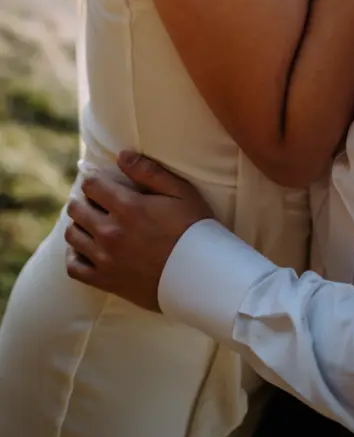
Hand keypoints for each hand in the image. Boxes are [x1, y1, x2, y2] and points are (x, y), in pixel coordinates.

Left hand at [65, 152, 212, 311]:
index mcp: (127, 207)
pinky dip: (74, 256)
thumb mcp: (180, 191)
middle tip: (96, 202)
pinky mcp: (106, 280)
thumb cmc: (193, 228)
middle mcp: (110, 232)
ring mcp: (105, 258)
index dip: (95, 181)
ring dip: (79, 225)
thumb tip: (121, 156)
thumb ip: (149, 171)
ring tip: (91, 223)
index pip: (91, 186)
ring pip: (72, 236)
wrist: (199, 274)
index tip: (101, 184)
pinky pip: (74, 267)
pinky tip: (86, 249)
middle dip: (83, 200)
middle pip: (77, 209)